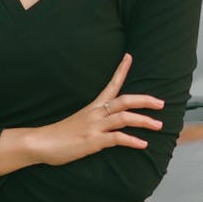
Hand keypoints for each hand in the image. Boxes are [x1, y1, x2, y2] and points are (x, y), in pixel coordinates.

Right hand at [34, 53, 164, 166]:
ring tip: (158, 125)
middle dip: (145, 100)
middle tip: (161, 103)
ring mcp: (95, 126)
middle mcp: (96, 113)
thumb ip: (95, 120)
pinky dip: (132, 141)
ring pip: (124, 117)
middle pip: (125, 100)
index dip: (121, 70)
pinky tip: (143, 144)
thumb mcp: (80, 121)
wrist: (41, 142)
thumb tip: (108, 123)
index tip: (130, 57)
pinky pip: (117, 138)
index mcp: (93, 106)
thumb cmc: (60, 134)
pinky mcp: (93, 141)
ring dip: (144, 121)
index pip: (111, 84)